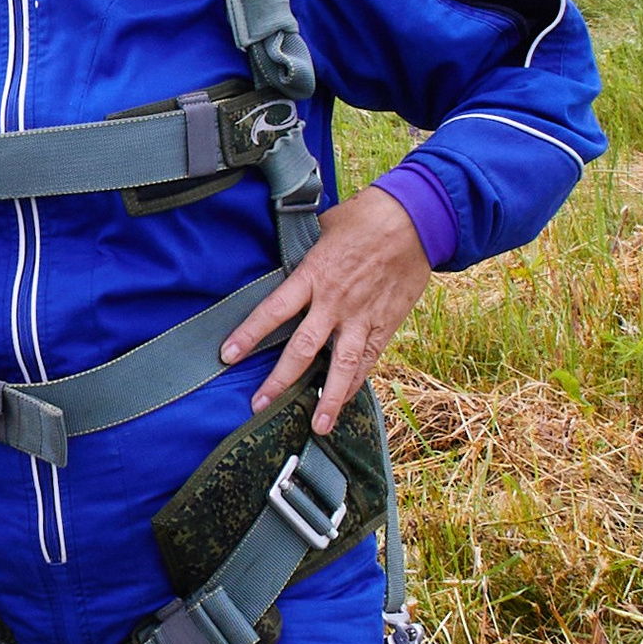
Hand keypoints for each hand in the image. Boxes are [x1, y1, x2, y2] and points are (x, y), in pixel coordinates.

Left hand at [220, 182, 431, 429]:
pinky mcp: (385, 324)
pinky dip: (355, 382)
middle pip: (303, 348)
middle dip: (279, 380)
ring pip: (341, 365)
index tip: (227, 355)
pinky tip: (343, 401)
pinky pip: (367, 359)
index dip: (249, 335)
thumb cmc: (364, 218)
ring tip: (317, 425)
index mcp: (313, 275)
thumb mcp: (322, 227)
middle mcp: (335, 302)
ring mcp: (362, 317)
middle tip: (259, 405)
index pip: (273, 311)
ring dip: (328, 397)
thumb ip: (300, 251)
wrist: (415, 220)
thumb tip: (278, 255)